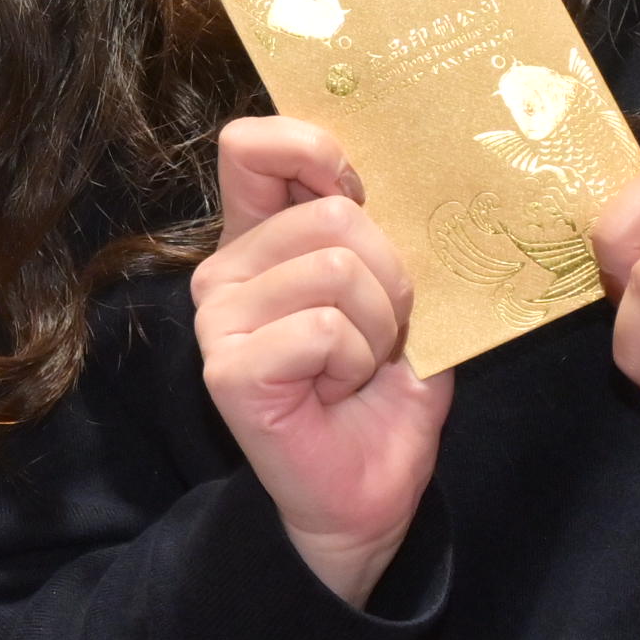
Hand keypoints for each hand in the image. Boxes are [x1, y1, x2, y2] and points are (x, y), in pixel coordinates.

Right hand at [195, 116, 440, 607]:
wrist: (367, 493)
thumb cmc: (383, 392)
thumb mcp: (400, 296)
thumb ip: (389, 233)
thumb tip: (421, 177)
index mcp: (262, 239)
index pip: (251, 147)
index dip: (309, 146)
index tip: (357, 185)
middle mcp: (227, 270)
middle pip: (334, 215)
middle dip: (394, 277)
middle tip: (383, 332)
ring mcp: (218, 319)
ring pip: (338, 271)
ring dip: (381, 329)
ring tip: (361, 366)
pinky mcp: (228, 368)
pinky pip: (324, 329)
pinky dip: (356, 362)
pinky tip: (338, 390)